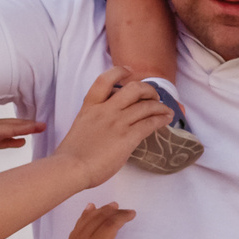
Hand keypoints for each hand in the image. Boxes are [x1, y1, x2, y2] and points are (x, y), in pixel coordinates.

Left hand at [48, 202, 139, 238]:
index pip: (110, 225)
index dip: (122, 217)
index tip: (133, 214)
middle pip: (99, 218)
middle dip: (114, 211)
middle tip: (126, 210)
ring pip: (87, 219)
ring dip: (100, 210)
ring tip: (112, 205)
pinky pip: (78, 225)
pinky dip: (85, 214)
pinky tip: (90, 209)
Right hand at [51, 66, 173, 181]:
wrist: (71, 167)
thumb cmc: (71, 154)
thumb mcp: (81, 126)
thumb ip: (95, 119)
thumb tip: (110, 122)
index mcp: (90, 106)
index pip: (104, 80)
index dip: (118, 71)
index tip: (128, 72)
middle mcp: (106, 110)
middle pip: (133, 88)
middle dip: (148, 90)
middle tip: (153, 97)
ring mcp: (118, 122)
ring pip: (146, 106)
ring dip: (160, 106)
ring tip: (167, 110)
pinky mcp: (128, 137)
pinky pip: (150, 123)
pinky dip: (161, 119)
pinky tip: (166, 120)